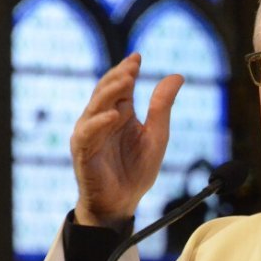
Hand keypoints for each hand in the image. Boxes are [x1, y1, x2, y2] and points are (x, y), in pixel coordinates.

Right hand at [70, 54, 183, 229]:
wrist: (122, 203)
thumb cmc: (137, 170)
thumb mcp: (157, 135)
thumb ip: (162, 106)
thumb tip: (177, 76)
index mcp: (119, 113)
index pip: (120, 85)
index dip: (127, 70)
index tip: (138, 57)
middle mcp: (101, 119)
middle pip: (105, 90)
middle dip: (118, 76)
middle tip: (133, 65)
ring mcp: (90, 134)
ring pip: (94, 106)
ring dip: (109, 92)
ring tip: (127, 80)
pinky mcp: (82, 151)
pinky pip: (87, 133)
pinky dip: (99, 123)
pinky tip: (114, 116)